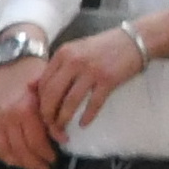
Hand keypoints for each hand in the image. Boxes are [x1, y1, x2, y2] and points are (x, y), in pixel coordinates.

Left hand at [0, 30, 151, 168]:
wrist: (136, 39)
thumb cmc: (103, 47)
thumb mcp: (76, 50)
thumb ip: (58, 66)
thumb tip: (33, 86)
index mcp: (62, 54)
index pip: (42, 83)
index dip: (39, 101)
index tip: (41, 113)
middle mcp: (73, 61)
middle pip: (51, 94)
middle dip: (47, 114)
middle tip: (48, 126)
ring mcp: (91, 70)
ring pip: (70, 101)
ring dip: (63, 119)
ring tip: (62, 129)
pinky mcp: (108, 79)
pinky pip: (94, 103)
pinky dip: (87, 116)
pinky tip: (83, 124)